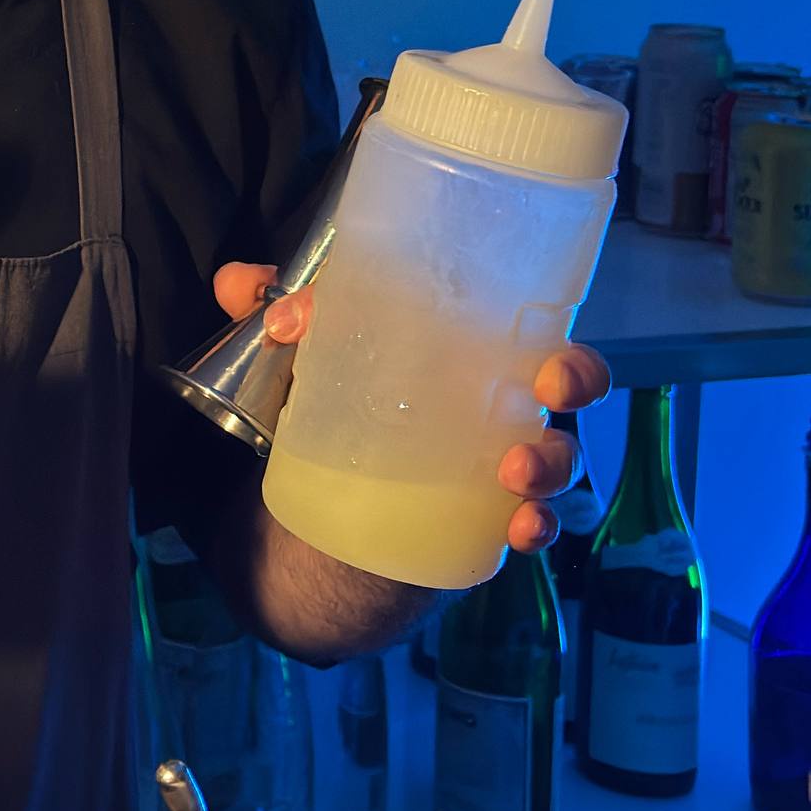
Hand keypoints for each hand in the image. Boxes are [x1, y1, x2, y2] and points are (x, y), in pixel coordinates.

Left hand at [214, 263, 611, 554]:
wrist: (318, 512)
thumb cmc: (335, 404)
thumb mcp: (305, 355)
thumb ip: (274, 313)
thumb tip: (235, 281)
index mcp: (473, 349)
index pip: (526, 322)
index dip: (530, 313)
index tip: (508, 315)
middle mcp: (503, 403)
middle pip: (569, 383)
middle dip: (575, 377)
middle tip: (550, 383)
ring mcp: (500, 467)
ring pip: (556, 457)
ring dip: (549, 462)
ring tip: (516, 471)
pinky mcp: (483, 522)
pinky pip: (529, 526)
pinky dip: (532, 527)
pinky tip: (520, 530)